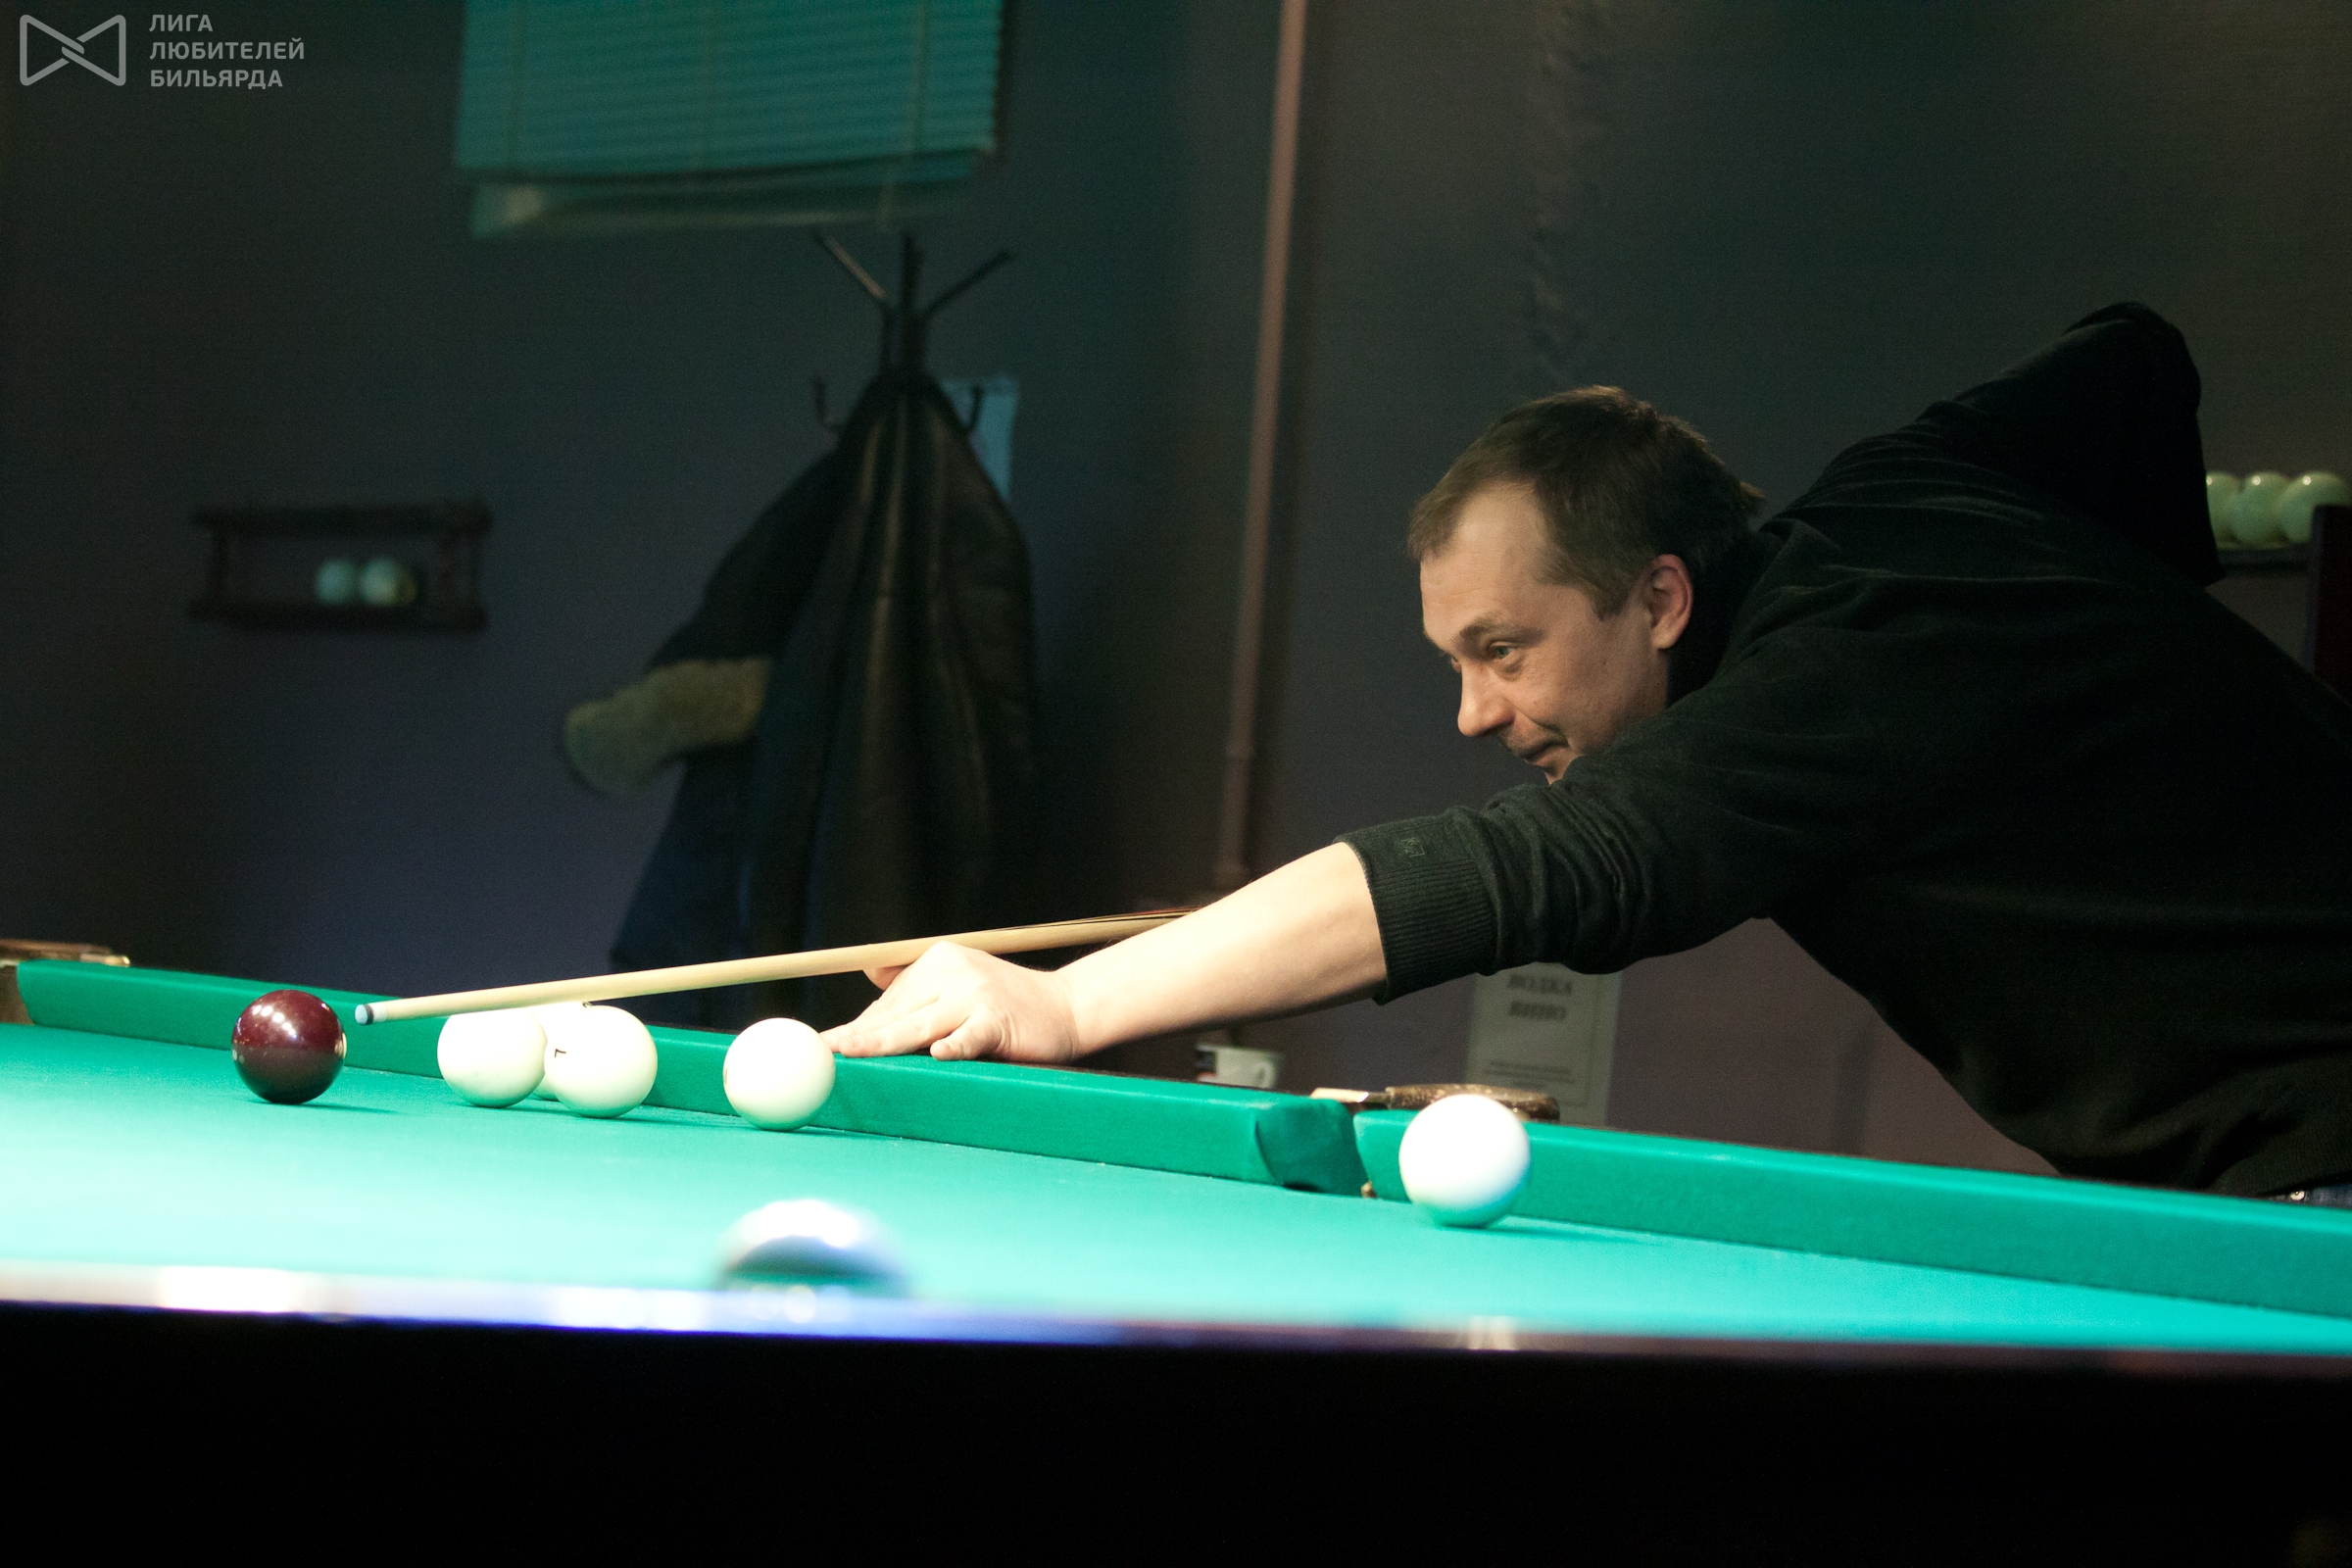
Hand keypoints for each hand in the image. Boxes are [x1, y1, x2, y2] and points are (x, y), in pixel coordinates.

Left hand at [822, 943, 1083, 1062]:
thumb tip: (868, 971)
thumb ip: (917, 984)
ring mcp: (975, 993)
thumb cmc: (1006, 1006)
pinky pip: (969, 1036)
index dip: (857, 1027)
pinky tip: (937, 1054)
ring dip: (884, 1042)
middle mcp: (952, 970)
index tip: (826, 1044)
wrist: (1066, 1007)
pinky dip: (954, 1045)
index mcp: (937, 961)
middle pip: (897, 1012)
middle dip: (858, 1035)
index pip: (890, 1001)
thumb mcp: (959, 985)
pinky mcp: (997, 1018)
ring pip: (920, 1024)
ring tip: (854, 1054)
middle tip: (826, 1052)